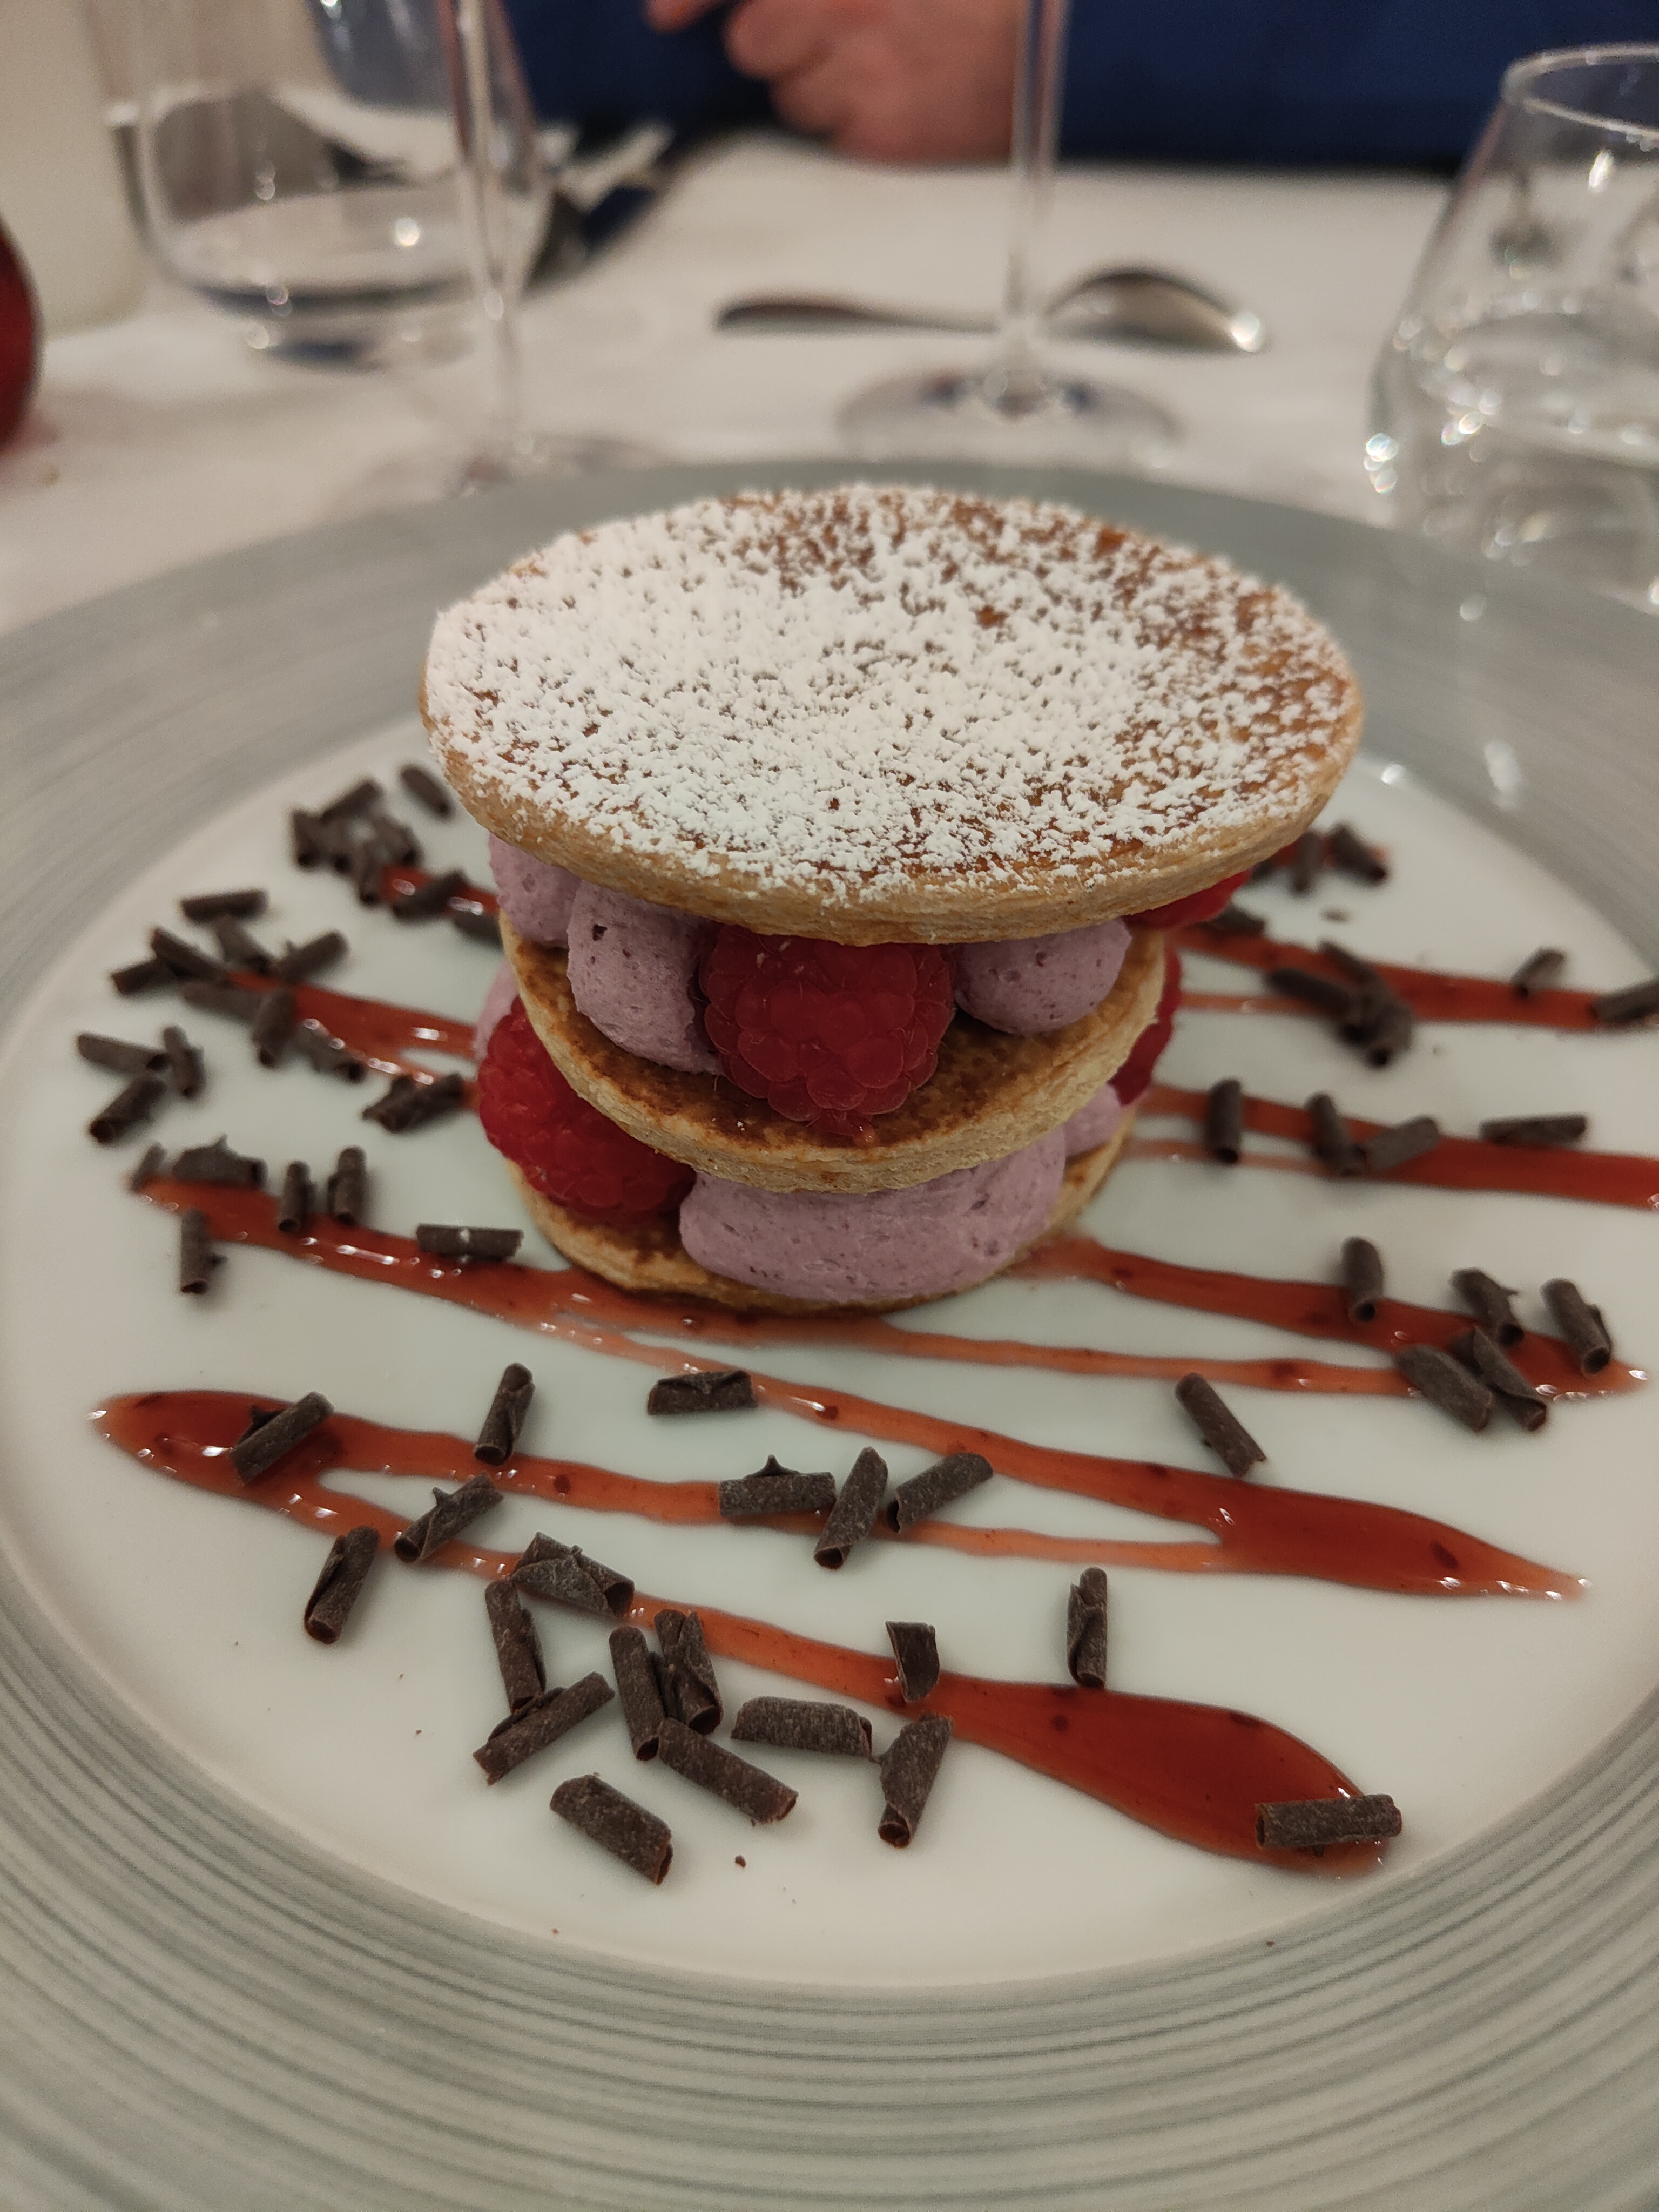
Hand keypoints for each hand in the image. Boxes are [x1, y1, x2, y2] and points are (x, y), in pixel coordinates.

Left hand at [645, 0, 1019, 162]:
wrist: (1067, 47)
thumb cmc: (991, 5)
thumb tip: (748, 16)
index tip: (664, 14)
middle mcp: (840, 3)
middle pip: (756, 42)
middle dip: (787, 44)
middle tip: (844, 36)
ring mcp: (858, 70)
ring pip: (793, 98)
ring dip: (826, 88)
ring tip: (891, 67)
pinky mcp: (879, 131)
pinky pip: (837, 139)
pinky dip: (864, 127)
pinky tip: (909, 99)